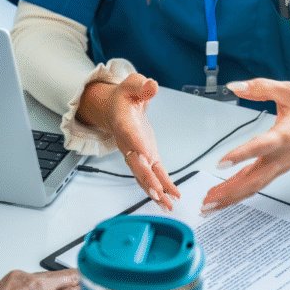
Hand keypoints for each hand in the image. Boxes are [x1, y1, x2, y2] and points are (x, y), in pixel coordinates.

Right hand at [78, 74, 179, 209]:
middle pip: (135, 163)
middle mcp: (128, 143)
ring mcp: (137, 153)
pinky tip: (173, 196)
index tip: (145, 157)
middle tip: (156, 191)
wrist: (116, 108)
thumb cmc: (124, 97)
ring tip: (167, 205)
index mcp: (124, 123)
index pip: (130, 136)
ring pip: (143, 175)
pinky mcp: (147, 156)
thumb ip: (141, 86)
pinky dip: (164, 186)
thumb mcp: (132, 84)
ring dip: (154, 191)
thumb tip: (151, 86)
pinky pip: (154, 174)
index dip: (137, 146)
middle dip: (146, 178)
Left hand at [203, 78, 289, 212]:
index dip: (241, 155)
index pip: (261, 147)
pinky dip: (238, 195)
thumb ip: (260, 87)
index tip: (221, 162)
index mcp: (285, 135)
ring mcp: (280, 167)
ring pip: (254, 187)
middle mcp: (282, 156)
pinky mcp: (277, 171)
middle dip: (230, 191)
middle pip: (254, 179)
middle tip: (208, 200)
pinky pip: (256, 186)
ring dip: (230, 198)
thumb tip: (235, 86)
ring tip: (208, 206)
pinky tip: (223, 200)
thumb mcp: (289, 91)